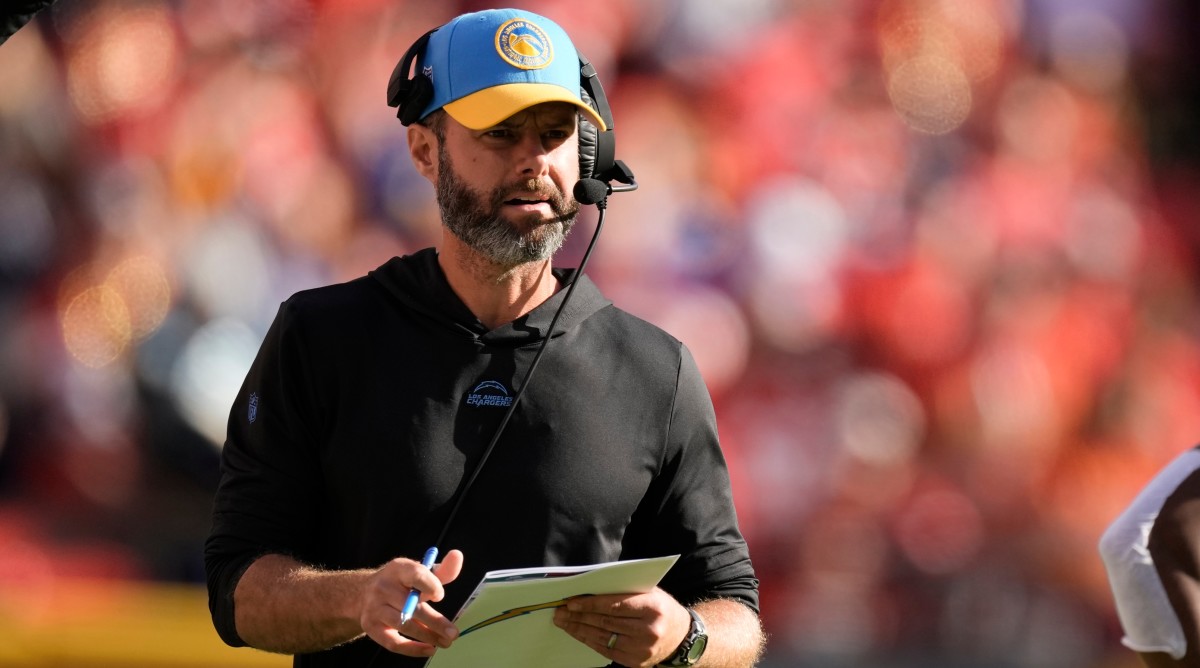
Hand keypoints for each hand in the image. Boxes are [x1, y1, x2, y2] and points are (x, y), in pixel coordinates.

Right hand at [360, 549, 464, 656]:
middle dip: (435, 621)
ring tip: (446, 642)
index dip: (431, 585)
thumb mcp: (419, 572)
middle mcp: (383, 587)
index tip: (441, 596)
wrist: (364, 593)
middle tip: (454, 633)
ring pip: (404, 625)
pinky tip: (429, 649)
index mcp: (398, 569)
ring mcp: (375, 608)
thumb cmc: (401, 583)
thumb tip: (457, 556)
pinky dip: (412, 649)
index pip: (415, 575)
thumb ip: (441, 570)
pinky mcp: (371, 627)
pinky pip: (393, 642)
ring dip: (427, 636)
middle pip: (411, 606)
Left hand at [552, 587, 690, 667]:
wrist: (681, 637)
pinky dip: (589, 641)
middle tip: (560, 611)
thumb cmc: (661, 608)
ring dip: (579, 629)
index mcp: (653, 607)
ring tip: (563, 621)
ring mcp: (641, 649)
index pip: (615, 605)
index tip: (571, 601)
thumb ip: (625, 590)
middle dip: (579, 616)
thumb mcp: (650, 592)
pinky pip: (606, 650)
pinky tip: (577, 633)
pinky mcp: (635, 662)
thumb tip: (590, 588)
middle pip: (605, 622)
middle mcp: (648, 630)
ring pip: (602, 638)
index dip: (590, 604)